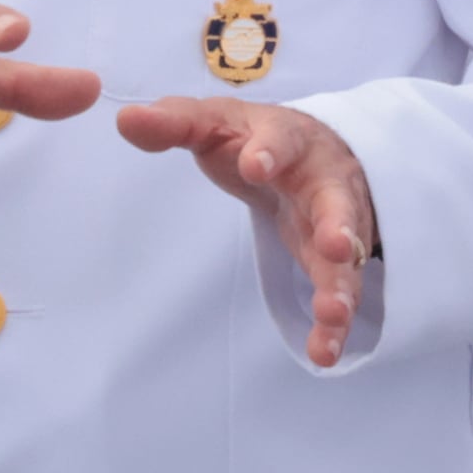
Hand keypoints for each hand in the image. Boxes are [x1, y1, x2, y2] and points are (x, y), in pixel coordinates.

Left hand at [116, 95, 380, 368]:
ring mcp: (335, 225)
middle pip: (337, 202)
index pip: (281, 140)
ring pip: (346, 257)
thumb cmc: (255, 138)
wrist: (313, 151)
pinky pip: (339, 293)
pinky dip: (334, 325)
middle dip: (339, 225)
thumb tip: (126, 119)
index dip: (270, 152)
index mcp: (289, 140)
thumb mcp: (215, 124)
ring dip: (341, 285)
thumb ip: (174, 123)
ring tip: (332, 314)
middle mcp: (324, 182)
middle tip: (336, 247)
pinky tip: (324, 353)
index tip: (255, 166)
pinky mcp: (333, 263)